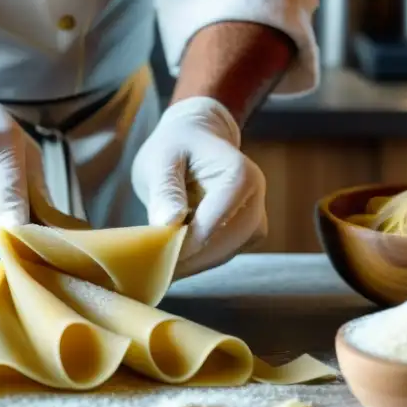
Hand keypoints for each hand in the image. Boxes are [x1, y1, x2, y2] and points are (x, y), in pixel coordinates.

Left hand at [131, 96, 266, 278]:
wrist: (196, 137)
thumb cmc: (176, 144)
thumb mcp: (161, 159)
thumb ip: (165, 190)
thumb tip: (168, 224)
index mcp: (239, 175)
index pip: (215, 221)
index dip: (186, 243)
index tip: (156, 255)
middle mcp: (255, 198)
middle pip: (224, 243)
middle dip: (188, 259)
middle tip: (151, 268)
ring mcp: (255, 217)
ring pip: (224, 254)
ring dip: (192, 263)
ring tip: (157, 265)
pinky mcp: (247, 232)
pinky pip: (223, 254)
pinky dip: (198, 261)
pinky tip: (174, 258)